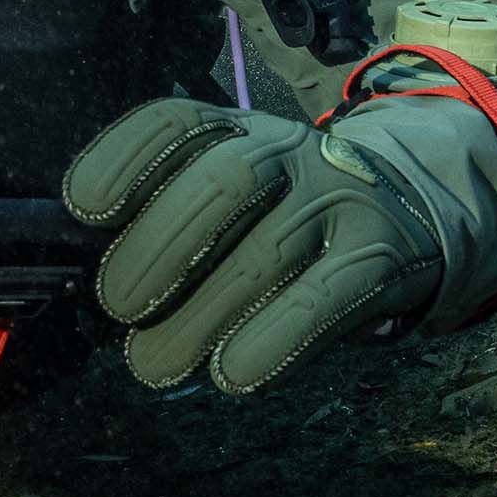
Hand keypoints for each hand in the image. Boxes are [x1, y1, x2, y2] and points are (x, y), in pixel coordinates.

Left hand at [64, 99, 441, 394]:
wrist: (410, 213)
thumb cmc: (282, 217)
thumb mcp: (232, 195)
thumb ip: (170, 219)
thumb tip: (97, 286)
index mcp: (235, 128)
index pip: (176, 121)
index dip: (124, 158)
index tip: (85, 208)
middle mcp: (288, 150)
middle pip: (225, 181)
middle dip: (159, 246)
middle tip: (118, 306)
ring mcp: (339, 199)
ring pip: (268, 251)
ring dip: (200, 315)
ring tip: (153, 364)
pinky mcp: (382, 256)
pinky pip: (325, 297)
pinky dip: (273, 339)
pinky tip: (233, 374)